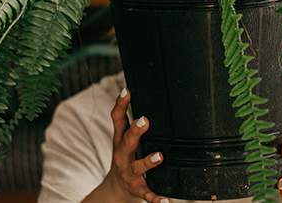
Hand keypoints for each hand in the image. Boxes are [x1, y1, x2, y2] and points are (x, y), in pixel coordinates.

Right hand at [84, 88, 167, 202]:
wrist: (114, 191)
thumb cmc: (124, 158)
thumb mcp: (121, 138)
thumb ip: (128, 120)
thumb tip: (131, 89)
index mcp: (120, 141)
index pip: (117, 120)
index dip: (120, 105)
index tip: (126, 91)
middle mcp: (122, 156)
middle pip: (127, 142)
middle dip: (135, 131)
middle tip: (144, 120)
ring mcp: (130, 174)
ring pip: (138, 168)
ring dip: (148, 162)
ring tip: (160, 156)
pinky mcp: (138, 190)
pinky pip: (148, 194)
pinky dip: (157, 199)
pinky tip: (167, 201)